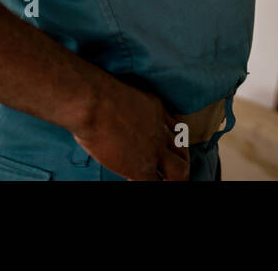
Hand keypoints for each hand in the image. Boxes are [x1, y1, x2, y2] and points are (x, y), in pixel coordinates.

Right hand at [70, 77, 190, 180]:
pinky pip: (153, 183)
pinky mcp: (141, 167)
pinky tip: (134, 180)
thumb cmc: (96, 93)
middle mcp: (160, 130)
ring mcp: (154, 150)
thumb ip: (125, 106)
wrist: (94, 102)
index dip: (171, 141)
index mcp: (156, 109)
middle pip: (183, 152)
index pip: (175, 128)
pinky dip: (150, 184)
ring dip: (172, 178)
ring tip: (163, 181)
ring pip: (179, 172)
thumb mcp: (122, 92)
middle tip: (168, 169)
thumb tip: (111, 116)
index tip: (164, 147)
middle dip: (180, 162)